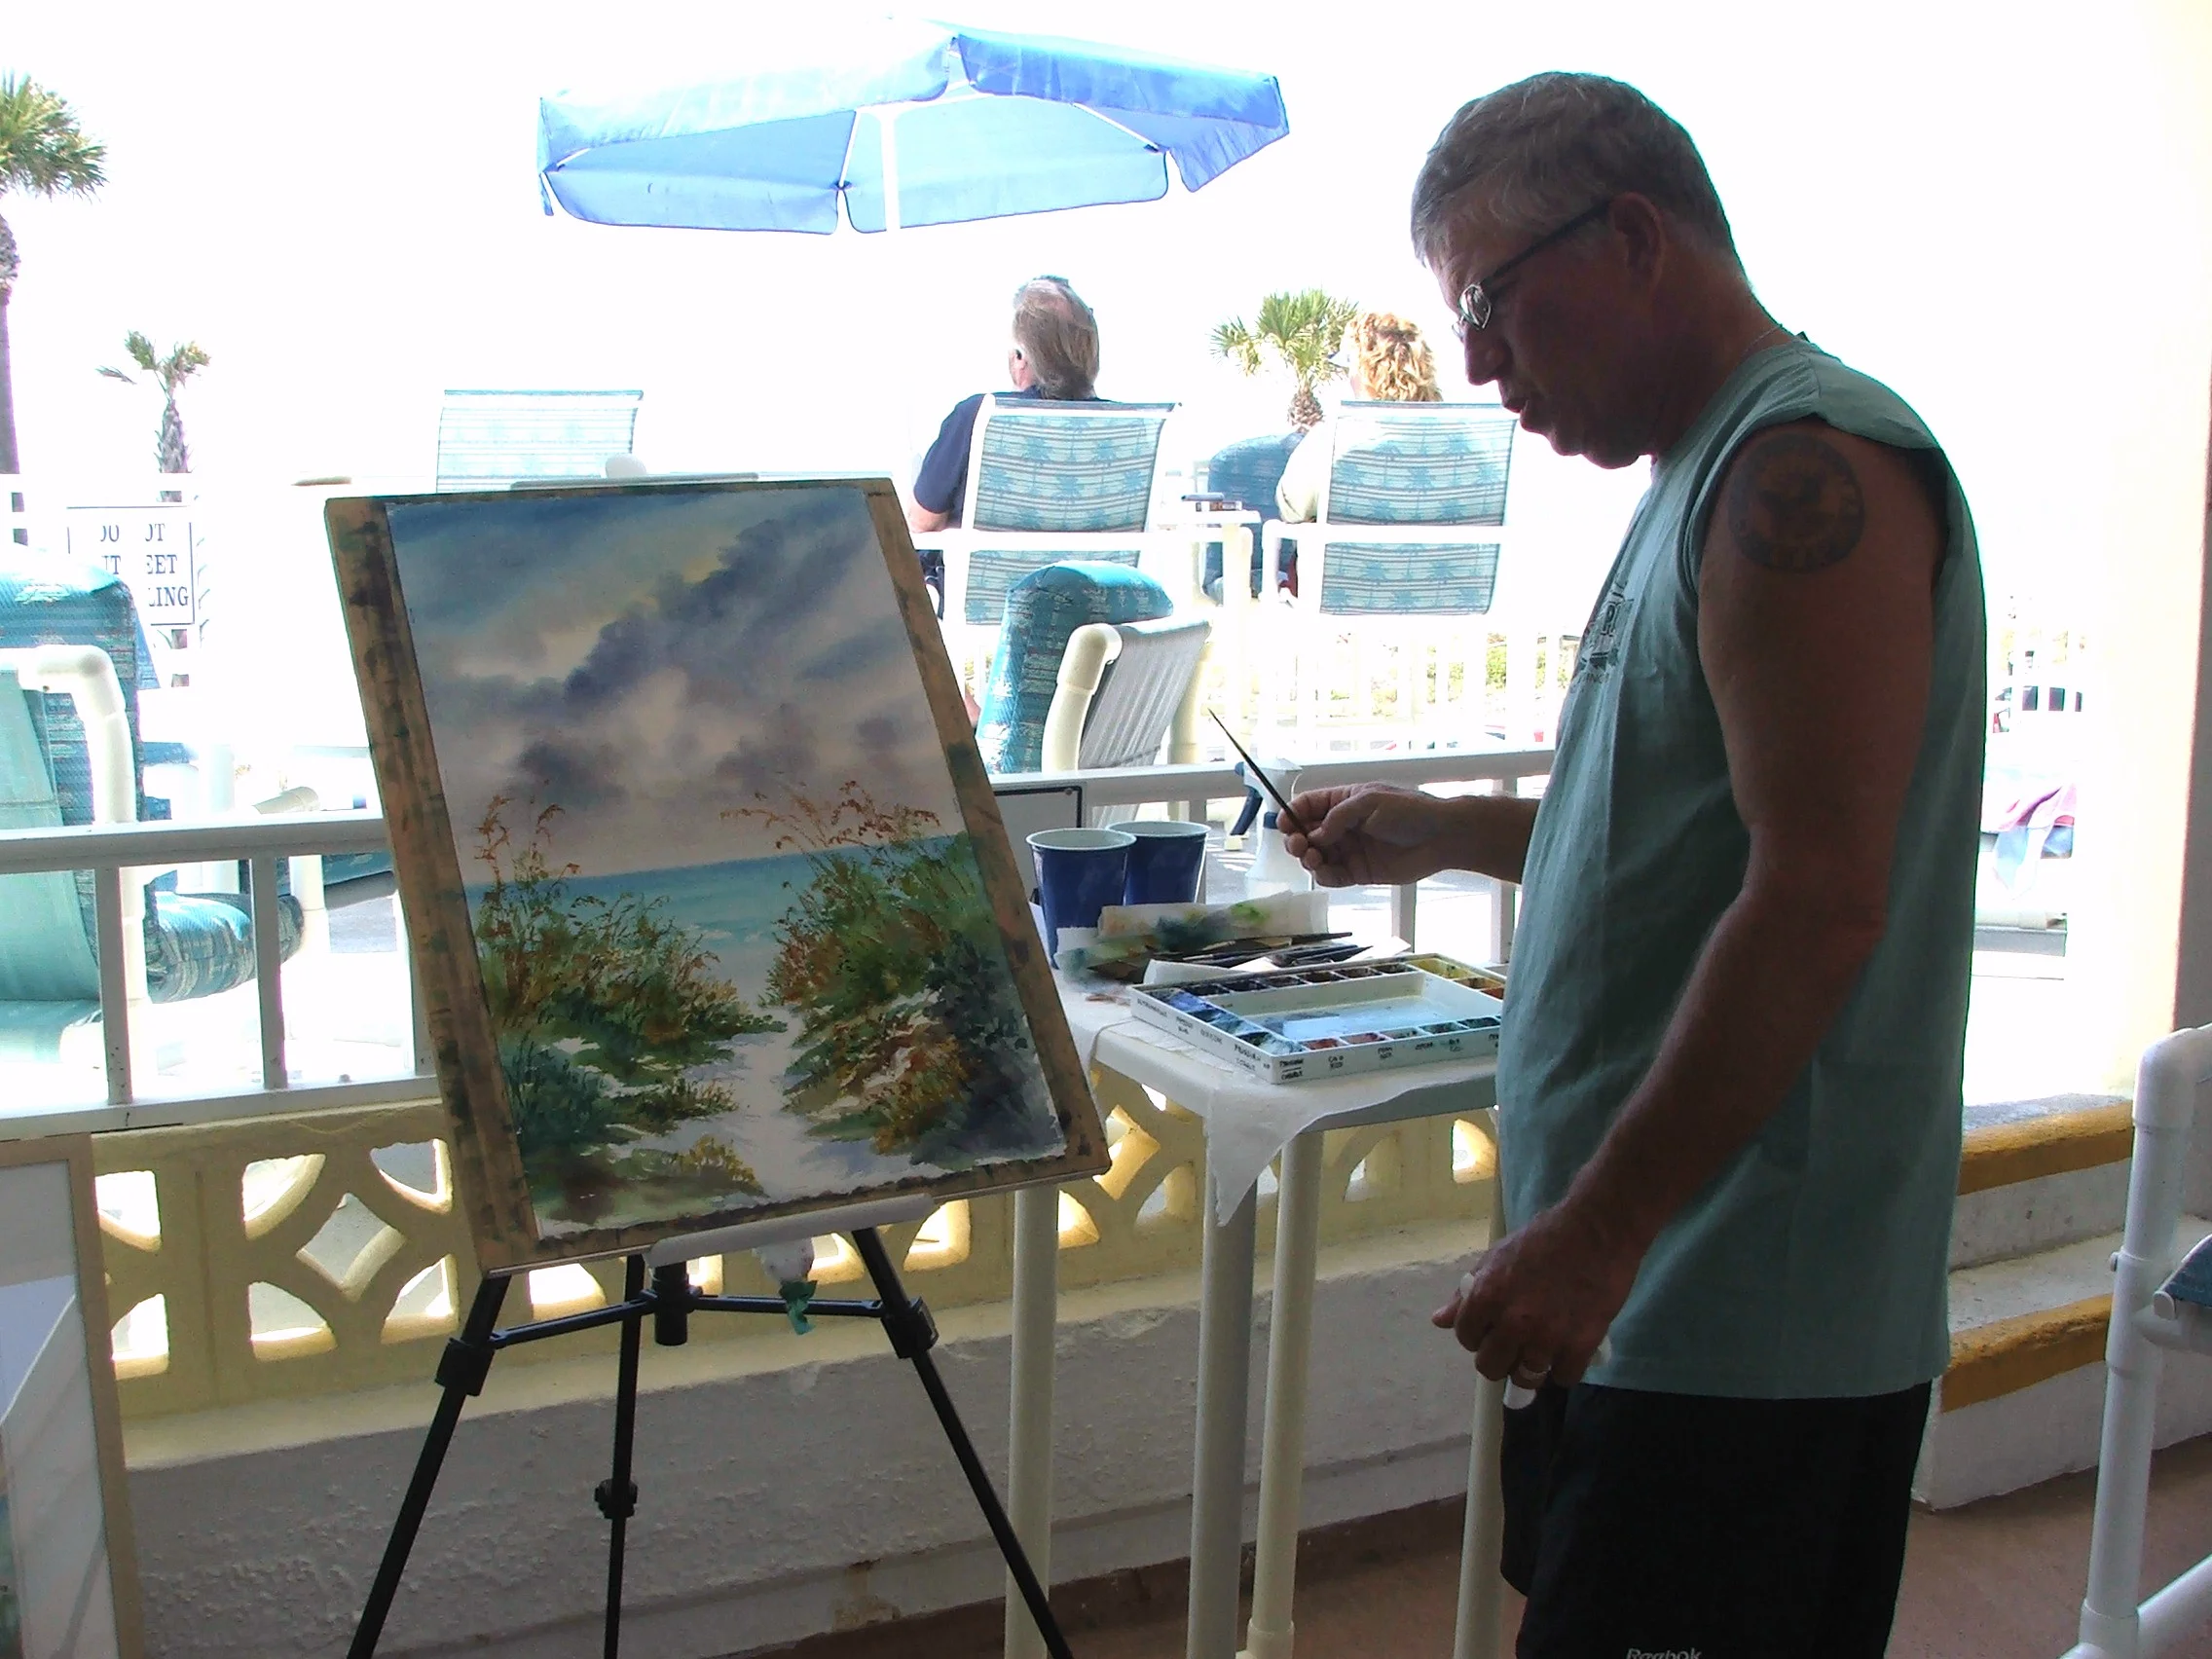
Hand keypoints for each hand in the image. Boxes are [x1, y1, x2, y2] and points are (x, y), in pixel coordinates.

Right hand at [1282, 784, 1461, 887]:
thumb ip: (1338, 817)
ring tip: (1314, 859)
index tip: (1285, 825)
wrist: (1441, 838)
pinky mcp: (1358, 872)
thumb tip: (1316, 834)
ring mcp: (1349, 850)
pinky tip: (1325, 872)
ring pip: (1315, 857)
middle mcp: (1341, 826)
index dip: (1291, 815)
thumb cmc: (1409, 811)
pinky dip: (1324, 876)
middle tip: (1299, 846)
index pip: (1307, 806)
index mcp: (1342, 802)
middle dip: (1295, 840)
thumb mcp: (1370, 801)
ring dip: (1308, 859)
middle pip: (1305, 833)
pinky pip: (1332, 876)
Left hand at [1430, 1197, 1642, 1387]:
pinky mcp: (1581, 1345)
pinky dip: (1565, 1368)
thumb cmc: (1544, 1238)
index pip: (1465, 1338)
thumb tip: (1439, 1321)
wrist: (1597, 1230)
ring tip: (1542, 1350)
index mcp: (1487, 1296)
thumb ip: (1466, 1294)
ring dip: (1532, 1368)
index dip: (1477, 1335)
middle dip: (1500, 1359)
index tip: (1492, 1328)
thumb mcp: (1496, 1258)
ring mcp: (1548, 1337)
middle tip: (1515, 1345)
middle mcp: (1513, 1322)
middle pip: (1491, 1368)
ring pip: (1527, 1378)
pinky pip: (1564, 1377)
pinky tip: (1568, 1350)